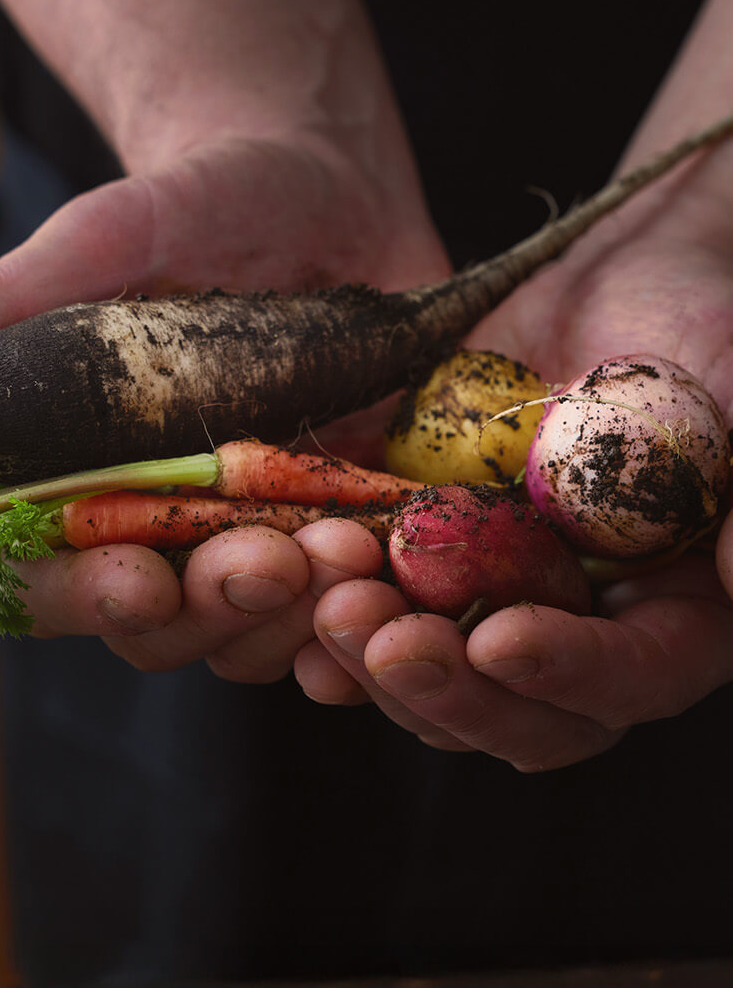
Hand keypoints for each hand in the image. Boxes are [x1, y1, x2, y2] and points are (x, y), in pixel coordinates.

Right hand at [0, 125, 447, 671]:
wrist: (329, 187)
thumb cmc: (203, 203)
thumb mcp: (111, 232)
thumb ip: (21, 295)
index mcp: (84, 475)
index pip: (53, 576)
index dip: (82, 597)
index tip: (135, 582)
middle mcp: (167, 524)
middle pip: (162, 627)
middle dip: (212, 607)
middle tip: (266, 564)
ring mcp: (261, 533)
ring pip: (259, 632)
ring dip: (299, 614)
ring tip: (347, 549)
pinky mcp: (348, 523)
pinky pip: (356, 602)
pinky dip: (376, 611)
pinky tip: (403, 595)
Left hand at [296, 123, 732, 766]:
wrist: (614, 273)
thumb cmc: (705, 325)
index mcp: (677, 613)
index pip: (634, 679)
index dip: (572, 672)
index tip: (500, 639)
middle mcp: (587, 630)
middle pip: (524, 715)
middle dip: (450, 688)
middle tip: (382, 639)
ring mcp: (502, 601)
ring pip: (438, 683)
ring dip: (376, 662)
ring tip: (329, 604)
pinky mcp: (431, 564)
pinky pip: (378, 620)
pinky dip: (332, 622)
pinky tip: (295, 593)